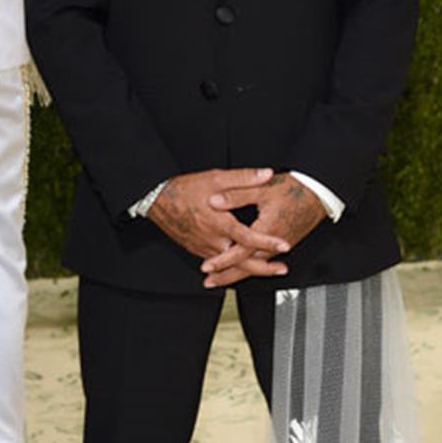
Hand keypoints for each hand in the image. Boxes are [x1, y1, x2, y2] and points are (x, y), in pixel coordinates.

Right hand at [148, 168, 290, 266]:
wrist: (156, 199)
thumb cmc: (185, 188)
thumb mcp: (216, 178)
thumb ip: (243, 178)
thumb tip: (266, 174)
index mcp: (219, 222)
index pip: (248, 238)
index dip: (268, 243)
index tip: (285, 246)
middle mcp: (212, 240)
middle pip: (241, 262)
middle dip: (264, 268)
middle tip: (282, 269)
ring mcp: (203, 248)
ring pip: (229, 265)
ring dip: (249, 268)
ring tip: (268, 269)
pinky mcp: (197, 250)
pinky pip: (218, 263)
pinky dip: (232, 266)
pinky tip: (242, 265)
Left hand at [201, 172, 326, 287]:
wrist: (318, 194)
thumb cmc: (294, 190)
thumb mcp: (262, 188)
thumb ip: (237, 195)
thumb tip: (215, 201)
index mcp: (267, 230)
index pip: (240, 252)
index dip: (222, 260)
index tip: (207, 266)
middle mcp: (275, 244)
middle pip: (247, 266)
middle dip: (226, 276)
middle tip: (209, 282)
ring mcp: (280, 247)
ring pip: (256, 266)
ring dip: (237, 274)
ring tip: (221, 278)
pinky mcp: (284, 245)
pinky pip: (264, 261)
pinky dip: (251, 266)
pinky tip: (243, 268)